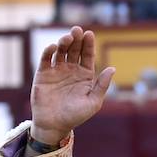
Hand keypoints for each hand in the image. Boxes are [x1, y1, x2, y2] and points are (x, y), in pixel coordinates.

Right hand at [29, 26, 116, 145]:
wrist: (54, 126)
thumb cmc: (76, 116)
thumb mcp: (93, 102)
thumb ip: (102, 85)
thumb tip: (113, 68)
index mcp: (85, 75)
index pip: (88, 55)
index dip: (88, 44)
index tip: (89, 34)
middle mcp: (71, 70)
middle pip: (74, 50)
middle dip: (76, 39)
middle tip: (77, 30)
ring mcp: (57, 70)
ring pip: (61, 51)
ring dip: (64, 42)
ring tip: (67, 37)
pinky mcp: (43, 74)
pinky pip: (45, 59)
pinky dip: (49, 51)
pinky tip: (54, 47)